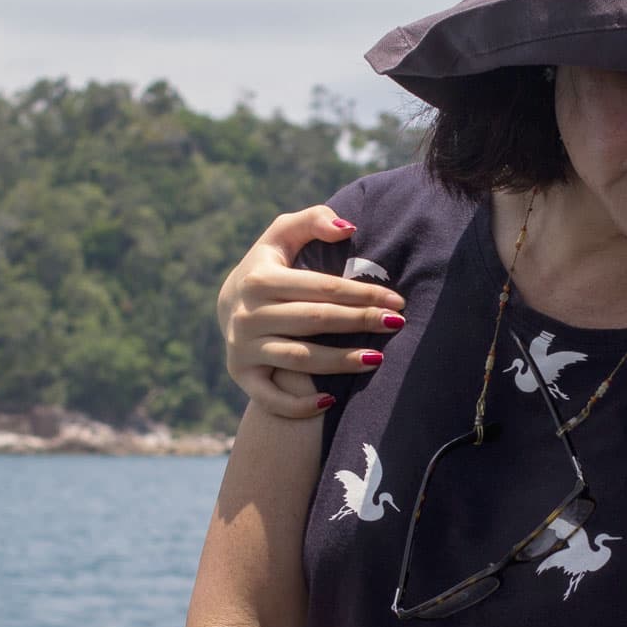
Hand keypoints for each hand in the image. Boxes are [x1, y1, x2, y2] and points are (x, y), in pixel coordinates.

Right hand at [218, 206, 406, 417]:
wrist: (229, 305)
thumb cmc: (269, 268)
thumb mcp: (281, 237)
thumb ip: (312, 221)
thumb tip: (349, 228)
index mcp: (260, 279)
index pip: (322, 287)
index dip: (362, 293)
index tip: (397, 300)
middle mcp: (248, 314)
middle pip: (315, 320)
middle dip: (360, 322)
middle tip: (398, 324)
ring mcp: (243, 347)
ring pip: (299, 358)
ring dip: (340, 361)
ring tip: (377, 359)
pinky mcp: (241, 375)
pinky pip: (270, 397)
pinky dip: (299, 404)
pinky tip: (331, 401)